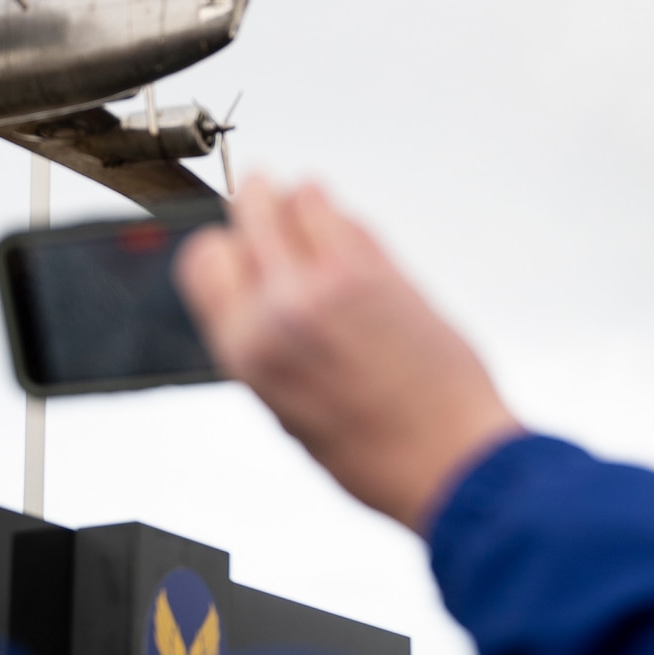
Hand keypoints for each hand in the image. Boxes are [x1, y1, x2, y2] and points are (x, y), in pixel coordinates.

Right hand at [175, 177, 521, 531]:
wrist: (449, 458)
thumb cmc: (375, 451)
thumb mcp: (288, 407)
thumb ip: (267, 343)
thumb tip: (261, 292)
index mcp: (246, 351)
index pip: (204, 257)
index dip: (223, 246)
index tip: (236, 242)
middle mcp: (280, 309)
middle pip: (250, 210)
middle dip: (259, 200)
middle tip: (266, 196)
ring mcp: (331, 283)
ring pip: (302, 196)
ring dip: (306, 201)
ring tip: (314, 217)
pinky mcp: (381, 271)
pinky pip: (351, 218)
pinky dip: (347, 219)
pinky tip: (352, 239)